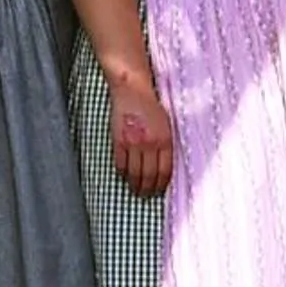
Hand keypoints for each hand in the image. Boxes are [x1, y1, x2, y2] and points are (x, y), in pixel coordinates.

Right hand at [108, 73, 175, 196]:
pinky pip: (120, 164)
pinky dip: (122, 173)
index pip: (165, 170)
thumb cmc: (152, 106)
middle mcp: (150, 144)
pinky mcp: (118, 141)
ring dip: (135, 185)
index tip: (160, 190)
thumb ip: (167, 143)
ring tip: (136, 190)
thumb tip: (166, 163)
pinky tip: (125, 177)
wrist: (132, 91)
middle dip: (148, 189)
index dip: (162, 184)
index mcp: (165, 139)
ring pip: (133, 173)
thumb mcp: (168, 124)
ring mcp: (132, 143)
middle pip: (149, 175)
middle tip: (147, 195)